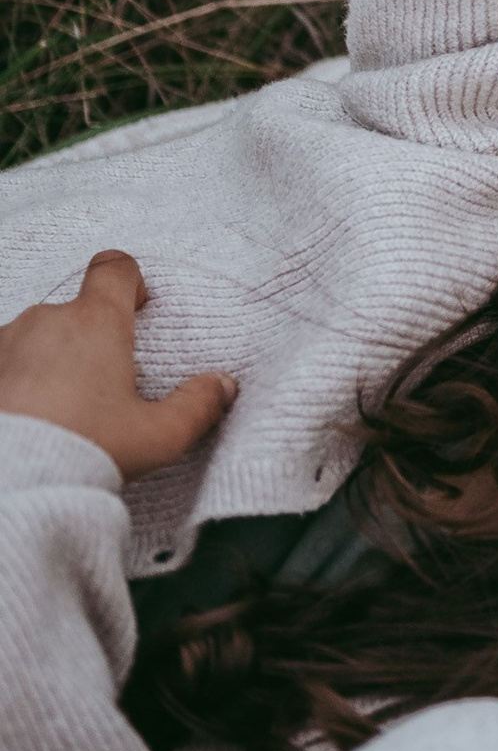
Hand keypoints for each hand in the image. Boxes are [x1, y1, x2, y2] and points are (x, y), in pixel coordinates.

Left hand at [0, 254, 234, 482]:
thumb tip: (223, 386)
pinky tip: (22, 420)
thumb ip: (197, 406)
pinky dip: (13, 382)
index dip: (129, 281)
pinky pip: (3, 364)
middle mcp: (45, 320)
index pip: (114, 267)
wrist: (8, 483)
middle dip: (87, 341)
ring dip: (45, 362)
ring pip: (33, 339)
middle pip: (74, 312)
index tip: (136, 308)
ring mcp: (3, 343)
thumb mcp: (156, 437)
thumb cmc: (81, 453)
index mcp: (96, 321)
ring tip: (54, 413)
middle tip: (98, 389)